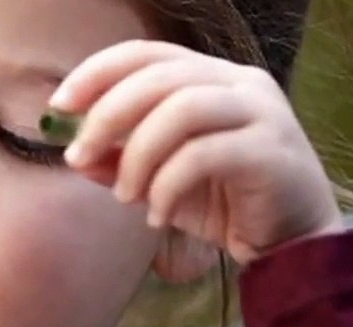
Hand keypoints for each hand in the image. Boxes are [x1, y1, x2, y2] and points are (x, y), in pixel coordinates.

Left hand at [51, 40, 344, 264]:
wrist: (292, 244)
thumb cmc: (225, 204)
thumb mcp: (160, 181)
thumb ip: (120, 162)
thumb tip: (74, 153)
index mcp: (213, 78)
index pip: (147, 55)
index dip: (98, 73)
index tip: (60, 106)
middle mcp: (242, 84)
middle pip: (160, 78)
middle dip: (107, 116)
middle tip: (77, 157)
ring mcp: (263, 113)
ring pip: (182, 110)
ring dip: (138, 155)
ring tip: (125, 197)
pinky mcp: (273, 151)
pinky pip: (203, 155)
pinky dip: (167, 186)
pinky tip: (158, 216)